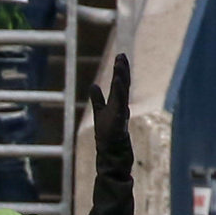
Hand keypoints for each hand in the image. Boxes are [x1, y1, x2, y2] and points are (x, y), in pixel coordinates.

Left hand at [90, 53, 132, 178]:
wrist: (114, 159)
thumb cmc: (109, 138)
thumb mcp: (101, 114)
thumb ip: (98, 100)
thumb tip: (93, 85)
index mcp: (116, 105)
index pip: (119, 85)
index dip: (119, 71)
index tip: (119, 56)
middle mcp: (120, 108)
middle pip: (122, 86)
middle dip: (121, 71)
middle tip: (121, 55)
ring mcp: (120, 117)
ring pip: (122, 94)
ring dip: (121, 80)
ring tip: (119, 65)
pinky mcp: (119, 125)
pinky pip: (120, 108)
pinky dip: (120, 97)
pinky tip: (119, 85)